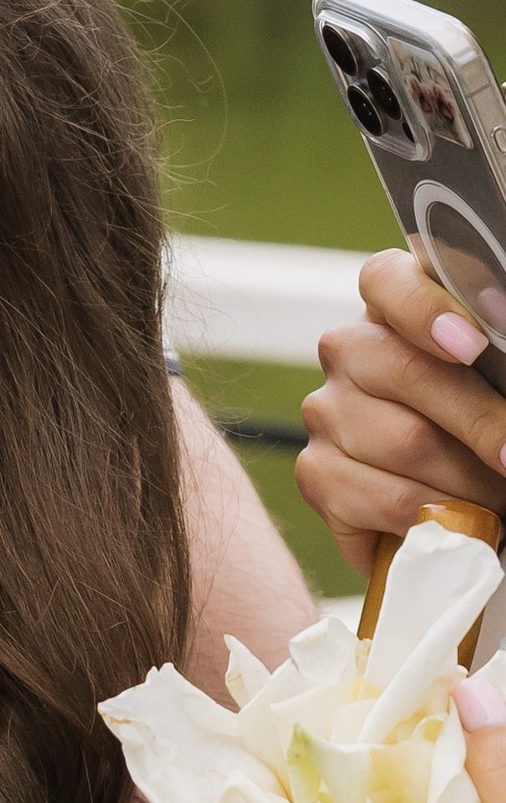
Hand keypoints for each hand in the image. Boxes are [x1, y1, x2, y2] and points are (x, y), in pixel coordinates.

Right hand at [299, 250, 505, 579]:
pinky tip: (459, 521)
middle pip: (405, 371)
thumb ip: (497, 364)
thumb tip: (503, 426)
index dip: (426, 309)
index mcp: (394, 307)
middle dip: (479, 421)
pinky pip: (382, 498)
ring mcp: (324, 412)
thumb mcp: (493, 381)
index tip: (473, 345)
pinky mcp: (315, 474)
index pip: (387, 281)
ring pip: (404, 442)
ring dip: (471, 481)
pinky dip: (435, 517)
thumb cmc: (483, 427)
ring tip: (499, 499)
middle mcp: (348, 351)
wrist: (457, 498)